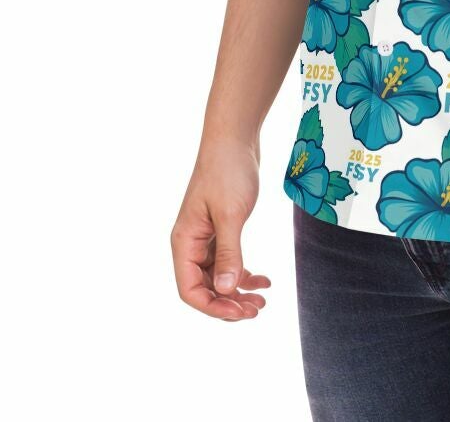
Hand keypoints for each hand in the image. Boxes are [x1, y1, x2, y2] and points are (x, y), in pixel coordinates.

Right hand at [171, 138, 270, 320]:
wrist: (235, 138)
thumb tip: (226, 290)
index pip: (190, 290)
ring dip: (238, 292)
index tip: (240, 311)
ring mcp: (206, 237)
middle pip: (205, 288)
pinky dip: (245, 273)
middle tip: (257, 310)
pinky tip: (264, 279)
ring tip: (262, 301)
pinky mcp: (221, 229)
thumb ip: (229, 253)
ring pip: (218, 277)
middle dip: (229, 303)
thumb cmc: (228, 171)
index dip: (213, 306)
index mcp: (184, 242)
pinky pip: (229, 261)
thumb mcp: (230, 214)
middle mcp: (191, 243)